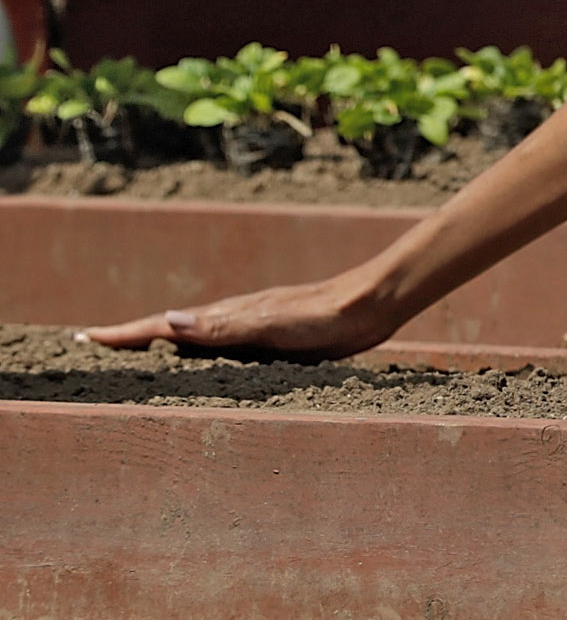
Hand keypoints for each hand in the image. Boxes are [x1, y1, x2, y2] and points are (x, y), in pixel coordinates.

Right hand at [83, 268, 403, 360]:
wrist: (369, 307)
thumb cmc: (321, 316)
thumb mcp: (268, 323)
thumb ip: (220, 326)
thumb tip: (165, 322)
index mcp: (223, 317)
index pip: (161, 326)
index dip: (123, 334)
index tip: (84, 339)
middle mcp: (230, 323)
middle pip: (170, 332)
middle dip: (131, 340)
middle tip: (96, 348)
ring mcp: (249, 333)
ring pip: (194, 343)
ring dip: (162, 350)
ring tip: (133, 362)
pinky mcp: (270, 346)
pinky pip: (220, 355)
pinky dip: (198, 360)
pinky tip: (199, 372)